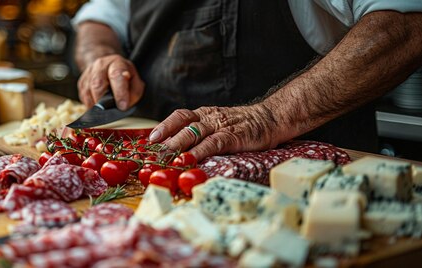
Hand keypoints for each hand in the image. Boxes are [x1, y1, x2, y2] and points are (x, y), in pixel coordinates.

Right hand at [77, 54, 144, 109]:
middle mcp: (100, 65)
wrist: (108, 67)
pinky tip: (97, 106)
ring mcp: (89, 73)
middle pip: (97, 84)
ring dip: (95, 105)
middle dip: (103, 101)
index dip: (120, 92)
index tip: (123, 106)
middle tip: (110, 111)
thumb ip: (134, 93)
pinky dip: (90, 105)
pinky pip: (83, 96)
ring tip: (104, 110)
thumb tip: (125, 103)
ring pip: (87, 92)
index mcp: (117, 63)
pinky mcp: (82, 82)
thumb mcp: (135, 83)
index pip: (116, 76)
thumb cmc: (124, 79)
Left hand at [148, 105, 280, 160]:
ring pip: (194, 133)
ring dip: (177, 145)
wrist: (271, 118)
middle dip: (165, 139)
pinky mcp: (233, 137)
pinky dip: (199, 152)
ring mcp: (221, 126)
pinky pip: (212, 144)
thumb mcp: (219, 125)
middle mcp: (209, 118)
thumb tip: (179, 150)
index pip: (179, 117)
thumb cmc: (243, 125)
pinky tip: (189, 159)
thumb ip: (202, 134)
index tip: (150, 139)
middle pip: (182, 124)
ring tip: (164, 157)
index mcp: (204, 114)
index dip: (164, 126)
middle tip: (151, 152)